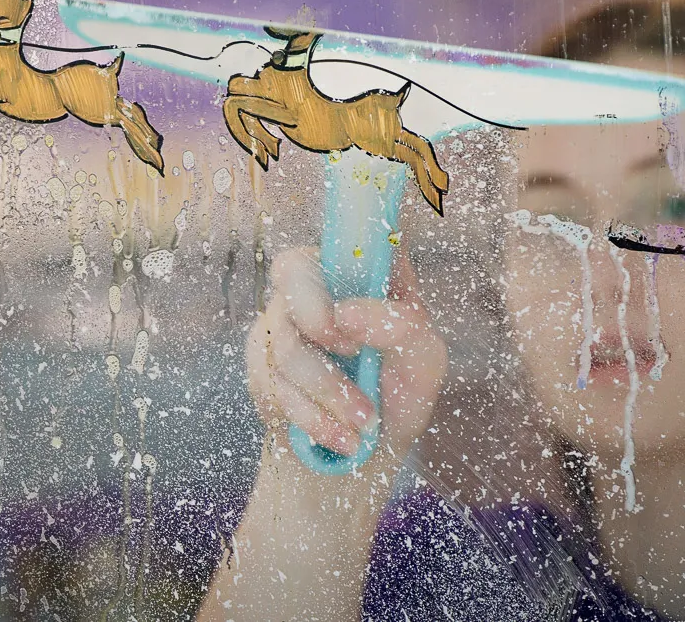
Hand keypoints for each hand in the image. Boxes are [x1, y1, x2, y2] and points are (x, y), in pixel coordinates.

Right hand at [246, 246, 446, 469]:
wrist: (367, 451)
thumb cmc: (399, 389)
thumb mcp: (424, 358)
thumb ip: (400, 324)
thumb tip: (345, 313)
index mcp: (353, 271)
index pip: (335, 233)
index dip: (339, 266)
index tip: (358, 317)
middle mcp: (310, 287)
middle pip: (291, 273)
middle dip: (324, 324)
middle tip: (355, 357)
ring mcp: (279, 323)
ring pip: (287, 344)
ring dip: (331, 392)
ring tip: (364, 423)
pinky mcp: (260, 366)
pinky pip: (275, 385)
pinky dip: (315, 418)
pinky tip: (341, 437)